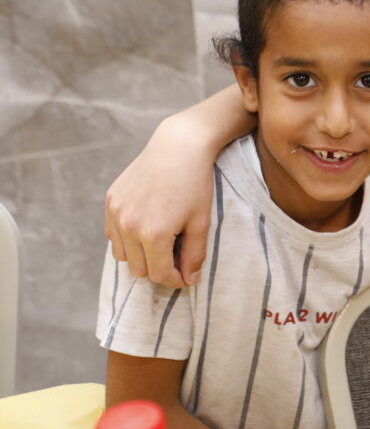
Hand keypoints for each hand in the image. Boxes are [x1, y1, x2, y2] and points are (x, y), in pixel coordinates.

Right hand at [105, 116, 213, 287]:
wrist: (178, 147)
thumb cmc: (195, 184)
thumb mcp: (201, 222)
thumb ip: (194, 255)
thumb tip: (190, 281)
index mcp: (153, 233)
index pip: (159, 274)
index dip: (174, 280)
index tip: (185, 277)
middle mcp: (128, 225)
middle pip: (138, 269)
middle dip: (158, 269)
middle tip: (176, 258)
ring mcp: (115, 212)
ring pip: (122, 255)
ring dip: (140, 256)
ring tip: (161, 242)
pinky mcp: (110, 201)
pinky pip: (112, 234)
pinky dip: (126, 239)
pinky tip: (145, 227)